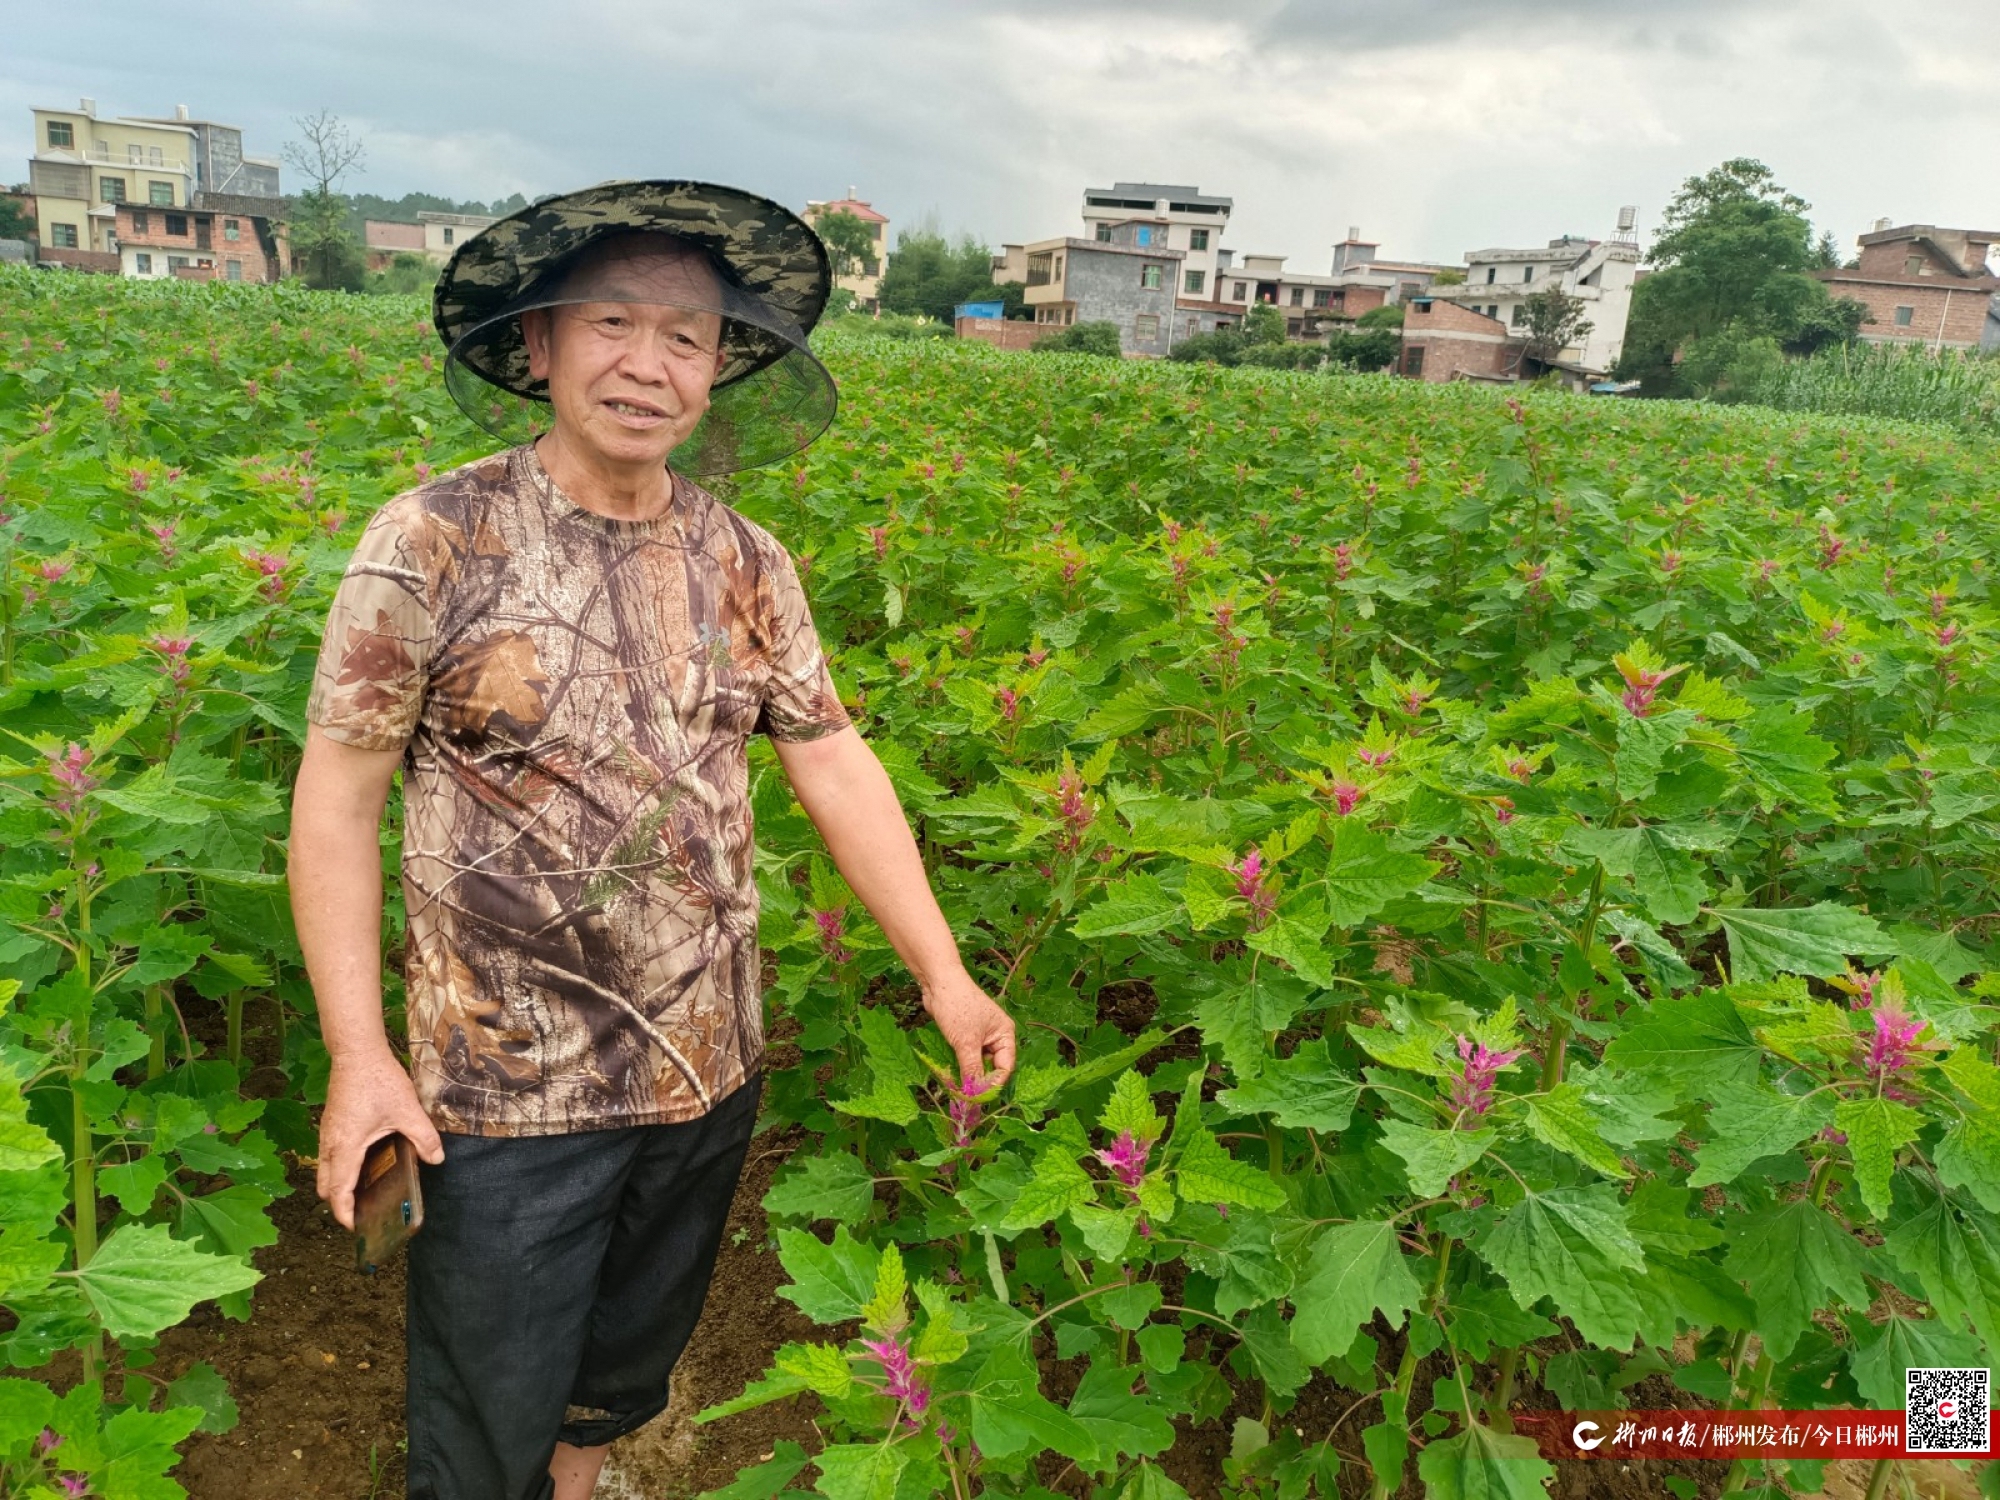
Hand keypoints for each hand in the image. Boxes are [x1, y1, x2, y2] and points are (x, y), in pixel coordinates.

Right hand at [315, 1049, 445, 1230]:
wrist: (356, 1052)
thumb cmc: (378, 1081)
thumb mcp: (407, 1111)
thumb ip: (424, 1137)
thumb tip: (437, 1159)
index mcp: (346, 1147)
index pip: (338, 1191)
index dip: (344, 1212)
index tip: (355, 1227)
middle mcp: (330, 1144)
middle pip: (325, 1185)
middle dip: (339, 1202)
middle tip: (361, 1211)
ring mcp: (327, 1133)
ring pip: (324, 1170)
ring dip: (338, 1184)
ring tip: (363, 1191)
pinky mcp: (331, 1123)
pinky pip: (328, 1155)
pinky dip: (339, 1167)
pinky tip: (363, 1162)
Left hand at [921, 969, 1016, 1091]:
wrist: (937, 983)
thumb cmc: (957, 1008)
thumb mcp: (966, 1042)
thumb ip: (971, 1070)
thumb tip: (973, 1095)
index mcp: (1005, 1034)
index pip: (1004, 1067)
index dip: (992, 1083)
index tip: (977, 1098)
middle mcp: (996, 1036)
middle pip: (992, 1067)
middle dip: (980, 1080)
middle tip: (965, 1097)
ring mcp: (980, 1035)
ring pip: (978, 1063)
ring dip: (968, 1074)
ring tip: (957, 1088)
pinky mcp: (965, 1035)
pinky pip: (966, 1056)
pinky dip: (960, 1065)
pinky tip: (952, 1075)